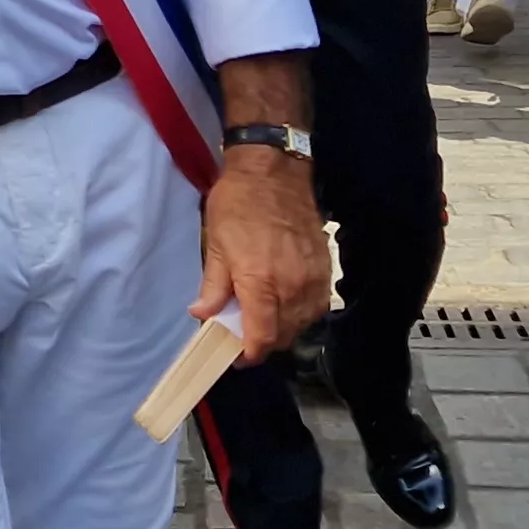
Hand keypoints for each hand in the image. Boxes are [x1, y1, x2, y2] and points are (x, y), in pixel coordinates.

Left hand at [194, 150, 331, 360]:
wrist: (274, 172)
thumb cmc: (237, 205)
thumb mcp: (215, 244)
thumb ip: (213, 286)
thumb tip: (202, 315)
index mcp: (261, 283)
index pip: (262, 337)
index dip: (250, 354)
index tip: (238, 356)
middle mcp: (292, 286)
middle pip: (284, 335)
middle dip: (265, 342)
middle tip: (245, 335)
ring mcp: (313, 279)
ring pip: (303, 323)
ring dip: (285, 329)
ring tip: (265, 320)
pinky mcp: (326, 269)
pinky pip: (318, 306)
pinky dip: (303, 313)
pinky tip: (287, 305)